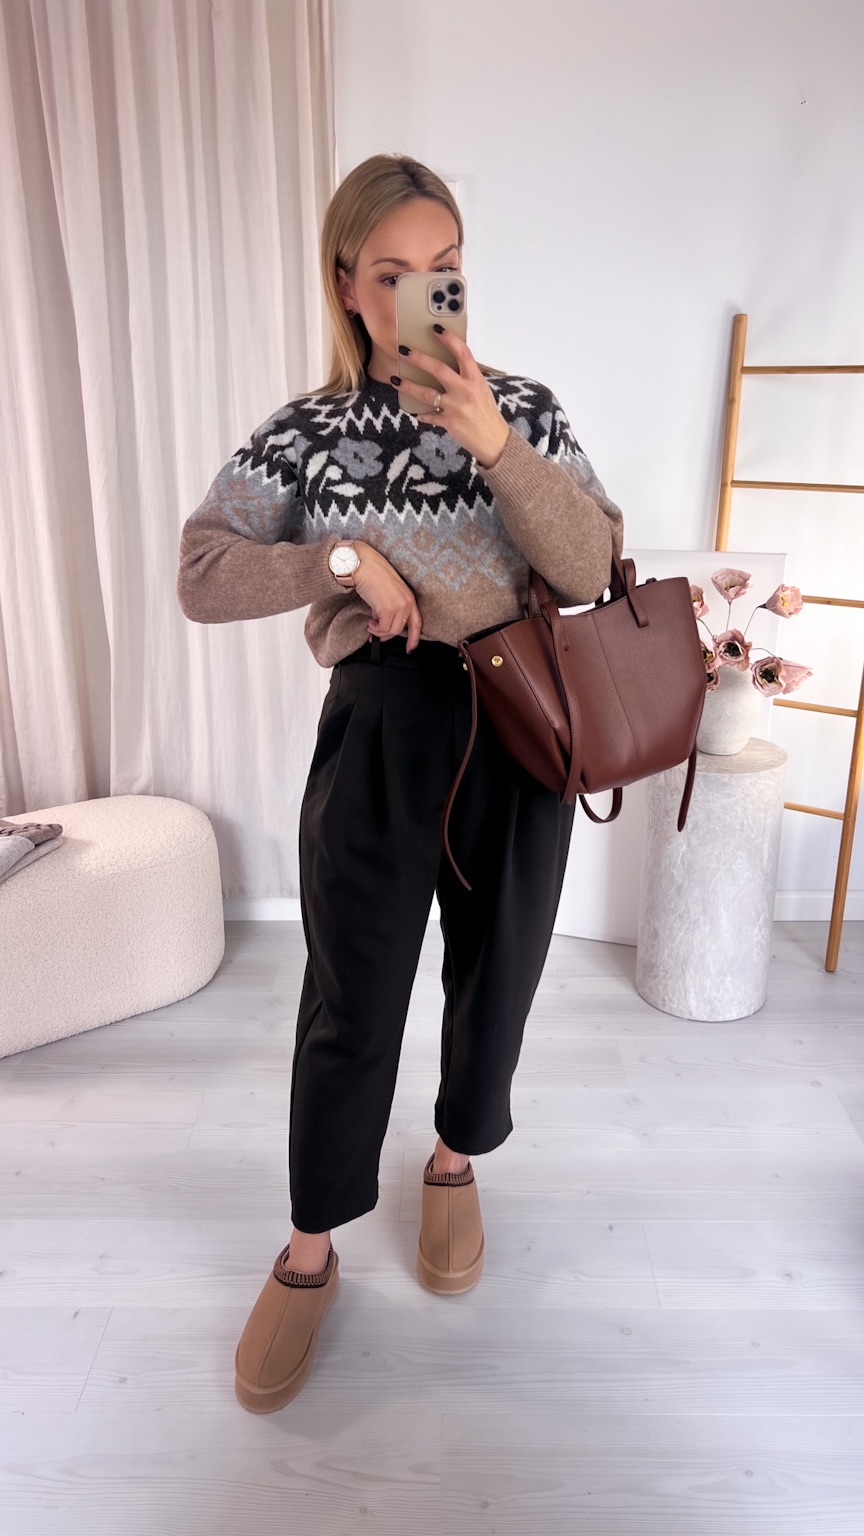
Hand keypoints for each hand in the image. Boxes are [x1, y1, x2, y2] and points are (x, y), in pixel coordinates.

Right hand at [350, 541, 423, 650]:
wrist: (361, 564)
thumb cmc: (371, 572)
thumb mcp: (388, 590)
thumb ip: (391, 605)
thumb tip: (384, 620)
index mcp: (409, 596)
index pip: (417, 622)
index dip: (414, 638)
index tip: (410, 648)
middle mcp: (407, 601)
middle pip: (400, 629)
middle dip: (387, 635)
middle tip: (376, 632)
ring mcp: (399, 605)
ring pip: (391, 631)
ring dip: (379, 631)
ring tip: (371, 624)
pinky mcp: (388, 609)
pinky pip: (382, 628)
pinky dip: (374, 629)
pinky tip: (369, 621)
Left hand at [394, 329, 509, 467]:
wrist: (494, 440)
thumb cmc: (487, 413)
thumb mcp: (482, 390)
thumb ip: (467, 377)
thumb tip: (449, 365)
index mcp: (475, 379)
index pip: (462, 353)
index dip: (449, 339)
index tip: (436, 328)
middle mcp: (466, 391)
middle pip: (439, 369)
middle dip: (419, 359)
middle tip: (404, 351)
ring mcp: (456, 407)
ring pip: (426, 393)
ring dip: (408, 386)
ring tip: (395, 379)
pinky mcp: (449, 422)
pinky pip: (429, 416)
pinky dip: (421, 415)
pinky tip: (414, 412)